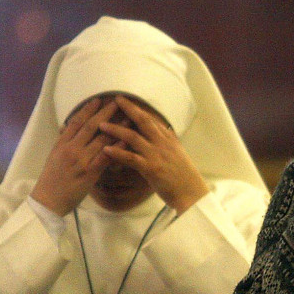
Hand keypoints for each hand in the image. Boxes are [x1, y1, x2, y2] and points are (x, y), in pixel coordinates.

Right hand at [29, 98, 118, 215]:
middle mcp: (71, 148)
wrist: (48, 201)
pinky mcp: (89, 173)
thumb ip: (63, 141)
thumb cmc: (52, 180)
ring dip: (116, 126)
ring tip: (128, 117)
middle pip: (91, 126)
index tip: (99, 99)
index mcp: (61, 144)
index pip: (76, 122)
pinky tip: (127, 141)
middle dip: (105, 112)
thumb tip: (67, 127)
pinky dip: (117, 148)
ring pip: (101, 139)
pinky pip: (106, 157)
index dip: (88, 109)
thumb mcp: (54, 156)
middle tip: (118, 101)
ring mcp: (80, 160)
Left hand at [99, 95, 208, 214]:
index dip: (138, 109)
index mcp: (169, 139)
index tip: (125, 101)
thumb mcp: (178, 154)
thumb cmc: (185, 177)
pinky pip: (131, 158)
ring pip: (133, 137)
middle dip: (129, 108)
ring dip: (115, 130)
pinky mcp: (151, 169)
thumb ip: (168, 142)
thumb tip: (163, 131)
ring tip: (101, 125)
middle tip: (115, 99)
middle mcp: (163, 143)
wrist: (192, 194)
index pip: (152, 119)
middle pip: (143, 120)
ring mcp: (157, 155)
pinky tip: (105, 150)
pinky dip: (117, 153)